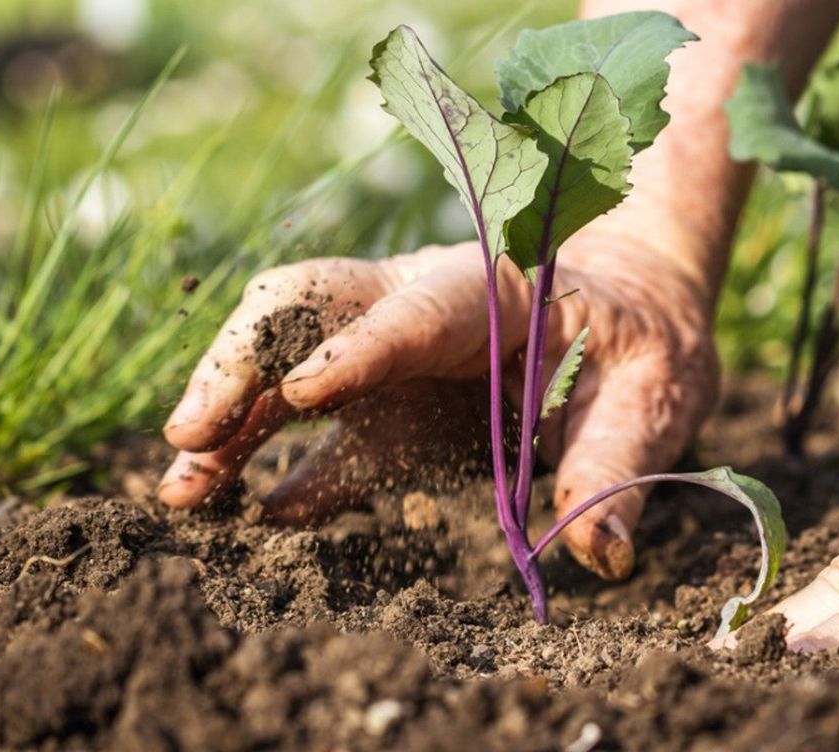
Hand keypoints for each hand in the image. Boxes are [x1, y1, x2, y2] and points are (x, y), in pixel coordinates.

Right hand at [158, 235, 717, 579]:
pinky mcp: (388, 408)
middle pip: (308, 310)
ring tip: (183, 492)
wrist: (633, 314)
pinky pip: (323, 440)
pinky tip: (244, 517)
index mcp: (487, 286)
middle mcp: (418, 307)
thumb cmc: (647, 339)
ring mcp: (392, 356)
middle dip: (244, 365)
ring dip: (232, 421)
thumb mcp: (655, 391)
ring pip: (287, 366)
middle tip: (192, 436)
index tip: (300, 396)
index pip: (410, 309)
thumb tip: (597, 553)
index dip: (354, 349)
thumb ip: (619, 461)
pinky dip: (282, 475)